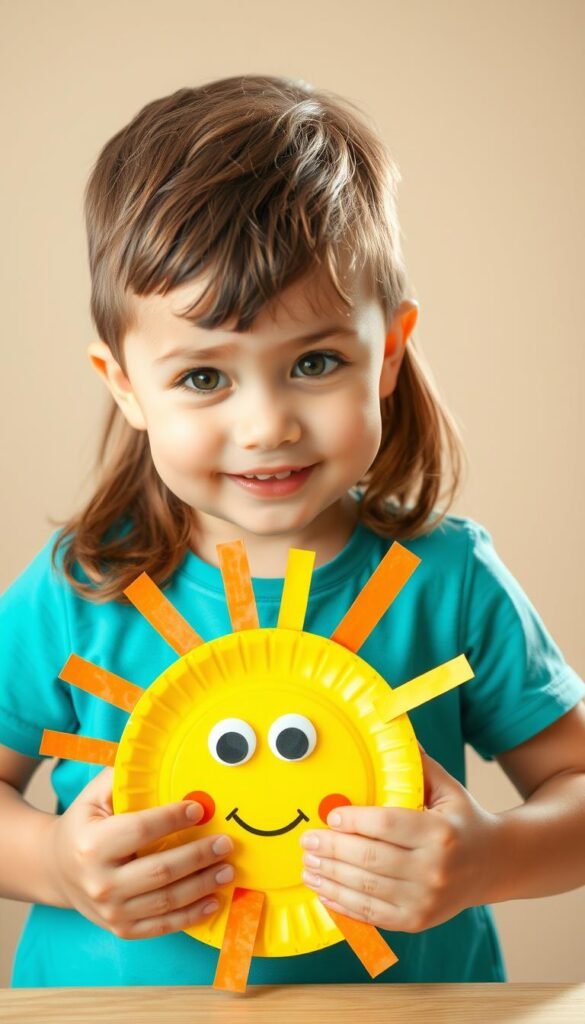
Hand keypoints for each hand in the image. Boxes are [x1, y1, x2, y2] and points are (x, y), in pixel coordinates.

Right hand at [46, 766, 235, 938]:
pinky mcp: (121, 928)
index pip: (140, 830)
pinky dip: (192, 916)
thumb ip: (123, 778)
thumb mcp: (94, 796)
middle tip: (226, 843)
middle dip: (199, 856)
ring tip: (228, 869)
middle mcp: (100, 882)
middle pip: (160, 871)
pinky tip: (214, 901)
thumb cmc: (84, 826)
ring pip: (167, 901)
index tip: (200, 809)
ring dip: (203, 885)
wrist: (57, 869)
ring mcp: (111, 911)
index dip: (173, 819)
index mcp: (92, 845)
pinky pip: (162, 926)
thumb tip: (157, 756)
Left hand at [300, 744, 500, 931]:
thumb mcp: (447, 787)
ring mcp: (425, 900)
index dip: (353, 820)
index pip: (386, 825)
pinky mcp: (416, 921)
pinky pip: (371, 914)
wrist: (495, 865)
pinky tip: (324, 890)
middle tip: (306, 840)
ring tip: (308, 864)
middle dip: (332, 849)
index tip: (330, 816)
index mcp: (440, 832)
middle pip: (370, 859)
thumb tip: (387, 730)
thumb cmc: (463, 820)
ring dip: (330, 877)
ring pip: (366, 888)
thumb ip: (417, 765)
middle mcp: (434, 868)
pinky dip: (342, 903)